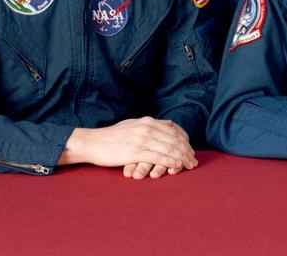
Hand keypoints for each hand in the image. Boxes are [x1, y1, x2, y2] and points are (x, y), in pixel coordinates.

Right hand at [61, 117, 196, 176]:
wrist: (93, 142)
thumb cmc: (112, 136)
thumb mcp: (133, 125)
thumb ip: (150, 125)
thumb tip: (167, 125)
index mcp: (148, 121)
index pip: (174, 130)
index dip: (185, 141)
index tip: (190, 150)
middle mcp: (148, 128)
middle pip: (175, 139)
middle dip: (187, 151)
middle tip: (194, 160)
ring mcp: (142, 139)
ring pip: (170, 148)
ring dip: (183, 158)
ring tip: (190, 165)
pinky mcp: (136, 152)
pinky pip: (158, 157)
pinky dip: (171, 161)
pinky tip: (178, 166)